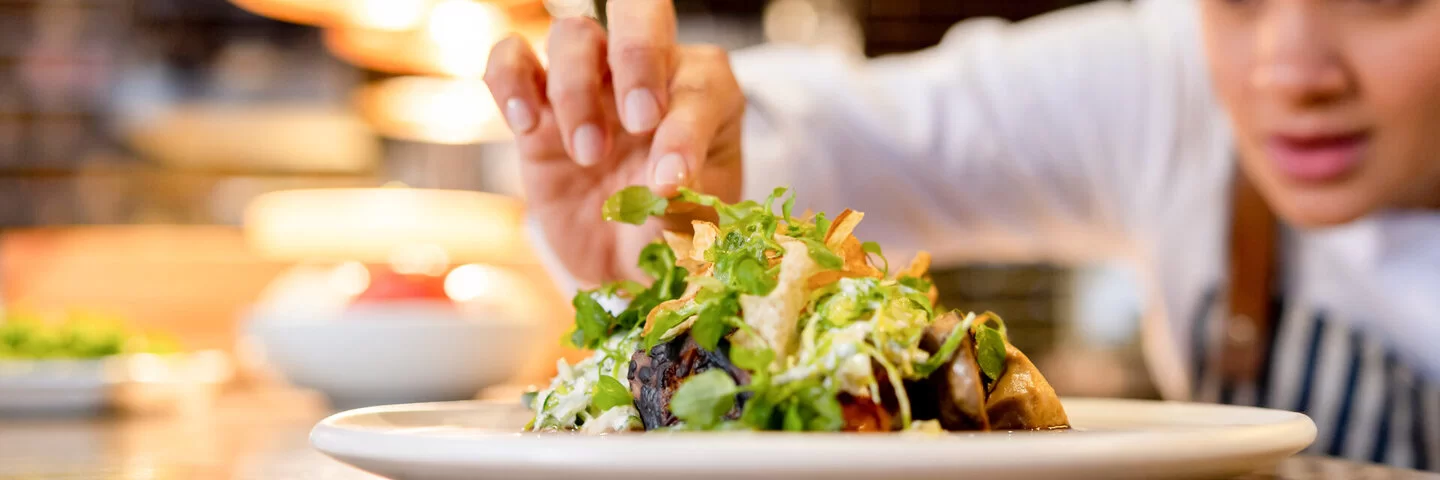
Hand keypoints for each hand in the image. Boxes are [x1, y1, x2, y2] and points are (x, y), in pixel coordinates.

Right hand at [484, 0, 744, 284]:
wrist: (624, 264)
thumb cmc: (672, 231)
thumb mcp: (695, 226)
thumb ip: (687, 200)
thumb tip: (660, 182)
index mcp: (707, 90)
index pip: (700, 86)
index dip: (684, 132)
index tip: (667, 184)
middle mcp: (650, 70)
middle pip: (640, 13)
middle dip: (638, 55)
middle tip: (638, 122)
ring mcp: (591, 81)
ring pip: (575, 35)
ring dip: (577, 93)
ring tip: (588, 157)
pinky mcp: (538, 104)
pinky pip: (512, 59)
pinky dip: (510, 79)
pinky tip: (524, 125)